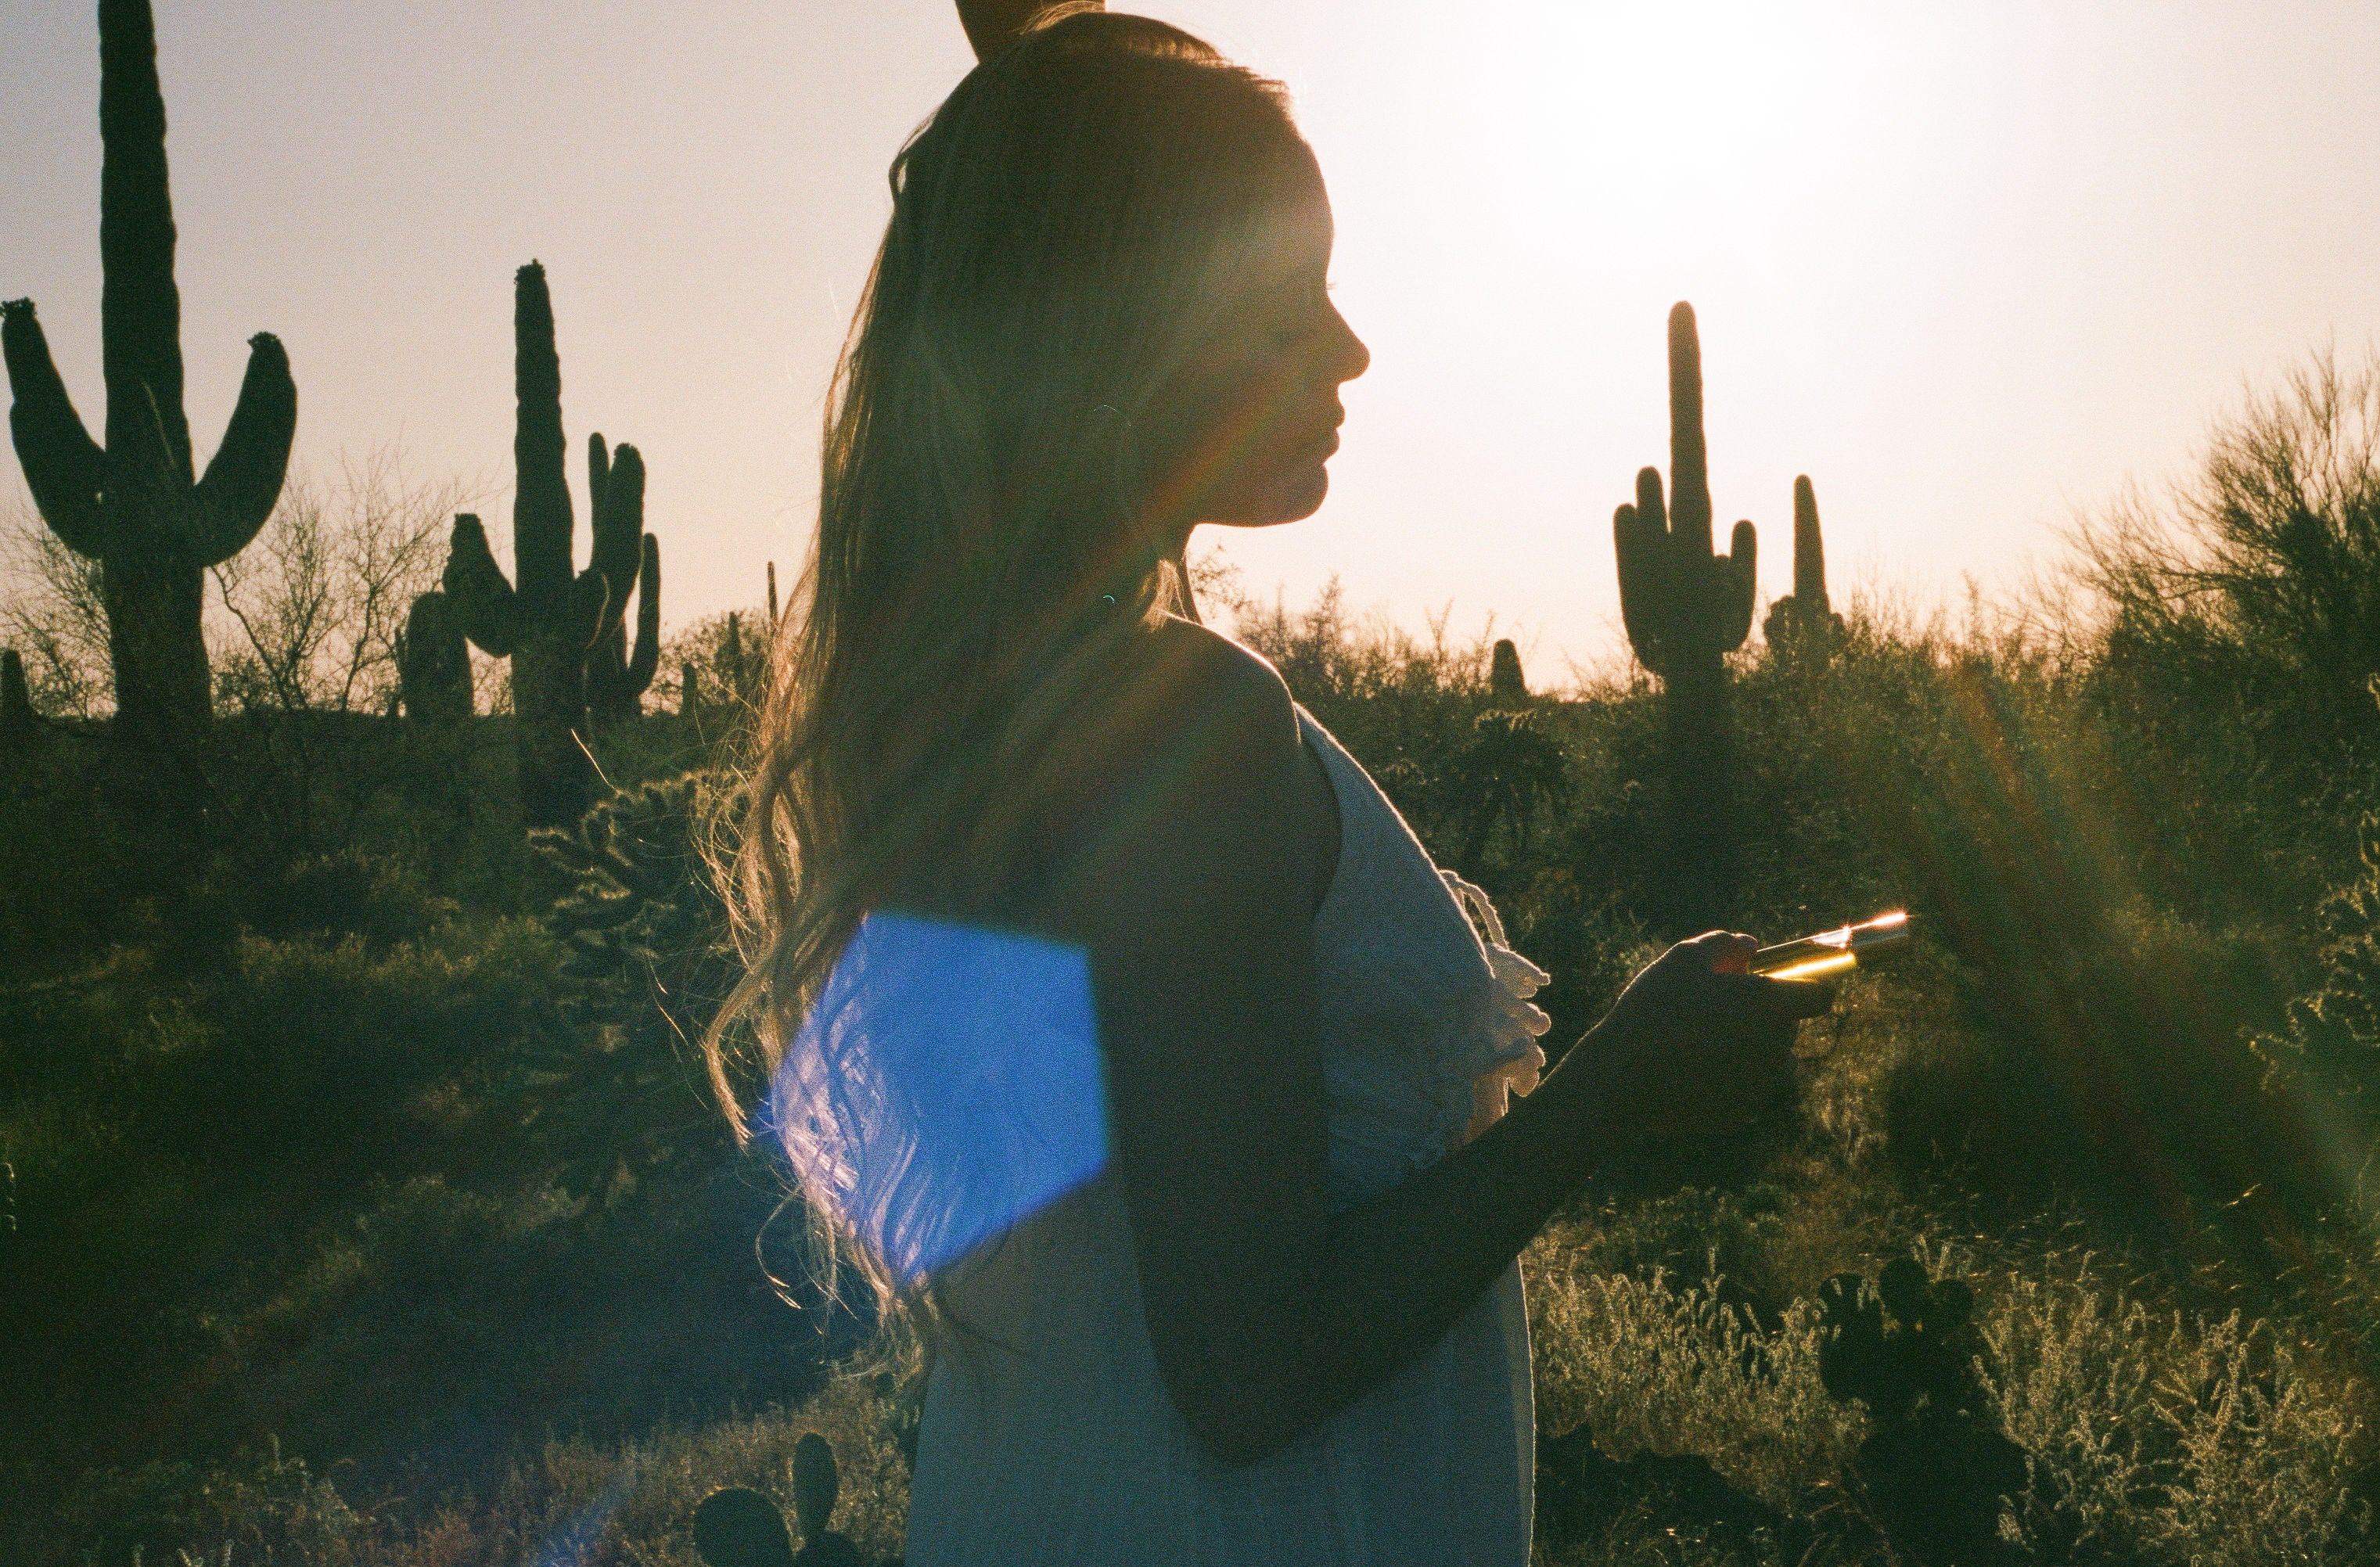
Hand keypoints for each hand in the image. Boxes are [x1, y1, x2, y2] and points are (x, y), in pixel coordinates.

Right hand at [1585, 930, 1835, 1143]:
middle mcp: (1778, 1048)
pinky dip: (1726, 1078)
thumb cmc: (1655, 1009)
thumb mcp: (1684, 958)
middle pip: (1786, 1026)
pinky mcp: (1741, 1113)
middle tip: (1714, 1007)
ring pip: (1767, 1059)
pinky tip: (1687, 1070)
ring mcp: (1762, 1086)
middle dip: (1760, 1014)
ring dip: (1745, 1047)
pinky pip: (1744, 1088)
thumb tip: (1750, 946)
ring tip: (1696, 1041)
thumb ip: (1725, 944)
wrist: (1622, 1077)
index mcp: (1772, 1005)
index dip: (1804, 984)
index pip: (1821, 995)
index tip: (1778, 981)